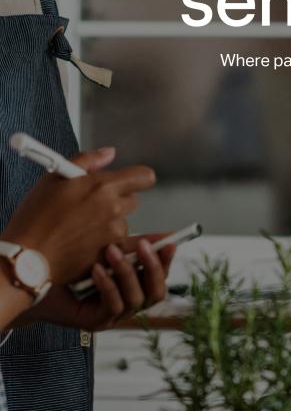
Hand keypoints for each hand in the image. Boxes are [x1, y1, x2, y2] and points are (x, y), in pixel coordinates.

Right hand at [0, 148, 155, 284]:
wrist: (27, 257)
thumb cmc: (35, 218)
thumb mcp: (54, 178)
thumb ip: (87, 161)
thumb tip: (109, 153)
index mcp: (103, 186)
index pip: (143, 177)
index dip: (138, 178)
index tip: (130, 181)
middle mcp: (114, 209)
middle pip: (132, 200)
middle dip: (117, 201)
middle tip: (91, 207)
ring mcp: (115, 234)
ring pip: (123, 224)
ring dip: (110, 224)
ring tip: (81, 229)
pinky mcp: (112, 254)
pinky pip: (120, 246)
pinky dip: (109, 245)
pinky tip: (87, 245)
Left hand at [19, 234, 175, 330]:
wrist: (31, 283)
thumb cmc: (67, 267)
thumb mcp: (105, 251)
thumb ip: (132, 245)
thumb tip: (162, 233)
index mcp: (133, 287)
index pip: (160, 278)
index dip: (167, 262)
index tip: (170, 243)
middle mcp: (127, 304)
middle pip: (156, 293)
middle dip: (152, 268)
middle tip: (143, 245)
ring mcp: (113, 317)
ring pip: (136, 300)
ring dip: (126, 273)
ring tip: (111, 251)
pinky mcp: (96, 323)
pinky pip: (113, 307)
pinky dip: (108, 286)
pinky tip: (97, 270)